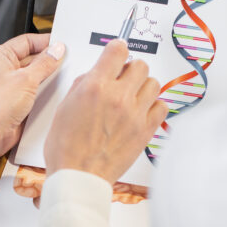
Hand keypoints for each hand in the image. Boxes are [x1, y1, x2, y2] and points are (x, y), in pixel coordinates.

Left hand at [0, 33, 65, 159]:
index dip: (45, 42)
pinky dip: (44, 91)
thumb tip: (56, 50)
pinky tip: (55, 92)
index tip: (62, 45)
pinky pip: (34, 91)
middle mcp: (3, 69)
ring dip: (47, 77)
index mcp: (0, 57)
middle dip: (48, 60)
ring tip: (61, 77)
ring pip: (34, 75)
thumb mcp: (26, 79)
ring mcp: (10, 85)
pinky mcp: (16, 101)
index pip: (26, 41)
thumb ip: (44, 63)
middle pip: (31, 57)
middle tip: (66, 61)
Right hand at [45, 39, 166, 183]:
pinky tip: (142, 113)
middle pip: (140, 65)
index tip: (116, 55)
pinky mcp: (146, 130)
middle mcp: (118, 96)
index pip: (118, 50)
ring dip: (142, 87)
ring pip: (153, 83)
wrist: (78, 176)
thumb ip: (82, 86)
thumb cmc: (66, 147)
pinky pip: (162, 106)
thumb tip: (95, 76)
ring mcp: (135, 114)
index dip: (116, 50)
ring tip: (132, 98)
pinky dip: (154, 107)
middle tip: (122, 81)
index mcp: (95, 87)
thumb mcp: (64, 108)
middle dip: (130, 70)